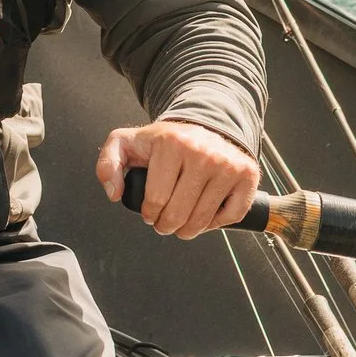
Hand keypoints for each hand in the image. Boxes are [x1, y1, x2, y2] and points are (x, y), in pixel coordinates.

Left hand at [97, 117, 262, 238]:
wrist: (206, 125)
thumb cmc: (165, 141)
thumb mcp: (128, 143)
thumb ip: (108, 163)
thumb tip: (114, 193)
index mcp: (172, 144)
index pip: (156, 200)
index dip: (149, 215)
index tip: (150, 212)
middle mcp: (203, 153)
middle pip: (179, 215)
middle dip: (166, 226)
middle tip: (164, 222)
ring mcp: (228, 164)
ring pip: (202, 220)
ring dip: (187, 231)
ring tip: (181, 224)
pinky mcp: (247, 175)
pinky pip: (231, 216)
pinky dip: (215, 224)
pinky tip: (204, 215)